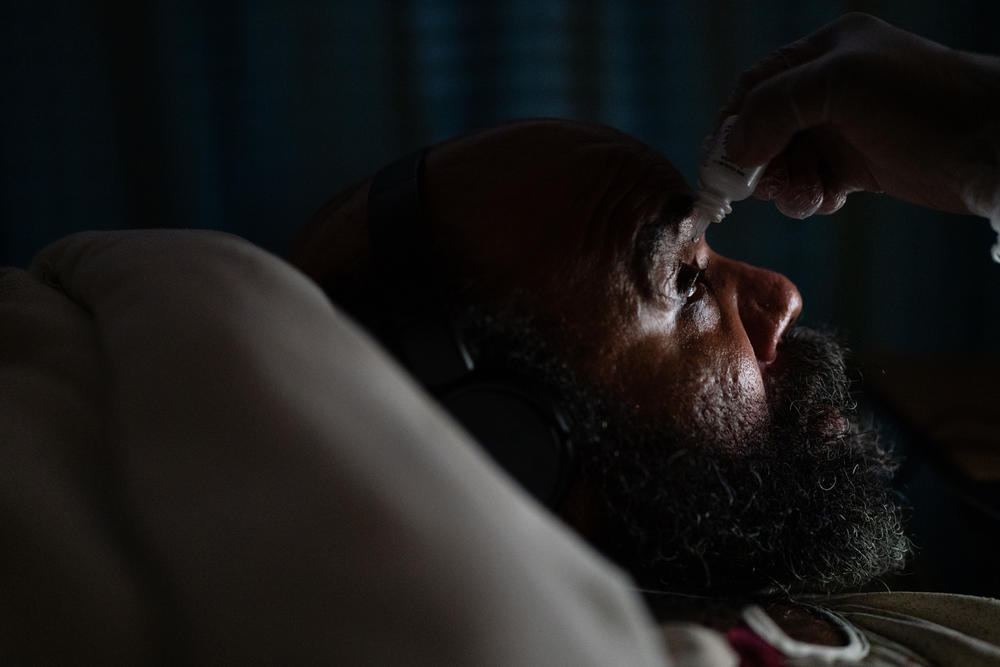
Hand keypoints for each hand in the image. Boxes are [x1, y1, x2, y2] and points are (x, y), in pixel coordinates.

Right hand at [718, 12, 999, 219]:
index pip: (755, 86)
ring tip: (804, 197)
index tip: (718, 165)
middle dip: (757, 162)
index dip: (731, 125)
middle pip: (765, 128)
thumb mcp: (839, 83)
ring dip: (784, 185)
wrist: (994, 144)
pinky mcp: (860, 165)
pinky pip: (812, 182)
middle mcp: (832, 86)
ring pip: (785, 161)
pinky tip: (826, 201)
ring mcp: (846, 127)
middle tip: (759, 189)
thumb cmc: (923, 102)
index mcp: (826, 52)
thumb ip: (774, 108)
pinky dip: (808, 196)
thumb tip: (731, 150)